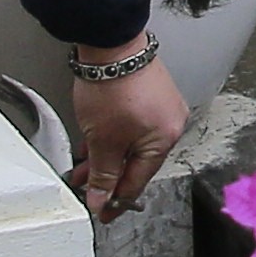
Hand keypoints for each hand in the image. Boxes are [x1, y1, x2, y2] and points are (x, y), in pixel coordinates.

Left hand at [64, 57, 188, 220]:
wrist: (111, 43)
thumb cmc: (112, 85)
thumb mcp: (102, 140)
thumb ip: (102, 174)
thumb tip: (101, 198)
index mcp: (164, 140)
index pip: (138, 181)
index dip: (117, 200)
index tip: (103, 212)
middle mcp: (170, 124)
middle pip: (137, 162)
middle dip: (109, 176)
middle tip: (89, 189)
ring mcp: (162, 107)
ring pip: (132, 144)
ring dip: (109, 156)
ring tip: (86, 165)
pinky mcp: (152, 93)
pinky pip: (134, 126)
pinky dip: (116, 137)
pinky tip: (98, 140)